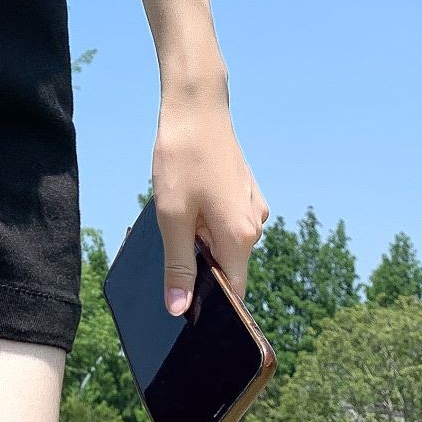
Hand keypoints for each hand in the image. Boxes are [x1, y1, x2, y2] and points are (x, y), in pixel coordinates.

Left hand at [152, 78, 268, 316]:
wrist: (196, 107)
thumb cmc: (182, 158)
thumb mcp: (171, 216)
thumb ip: (179, 266)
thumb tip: (179, 309)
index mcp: (240, 237)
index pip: (233, 291)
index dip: (211, 305)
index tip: (186, 314)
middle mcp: (253, 226)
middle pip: (227, 265)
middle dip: (198, 265)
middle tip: (168, 246)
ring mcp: (250, 207)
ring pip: (223, 240)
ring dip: (199, 238)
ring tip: (175, 212)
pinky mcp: (243, 192)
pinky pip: (224, 220)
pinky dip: (204, 220)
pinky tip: (185, 199)